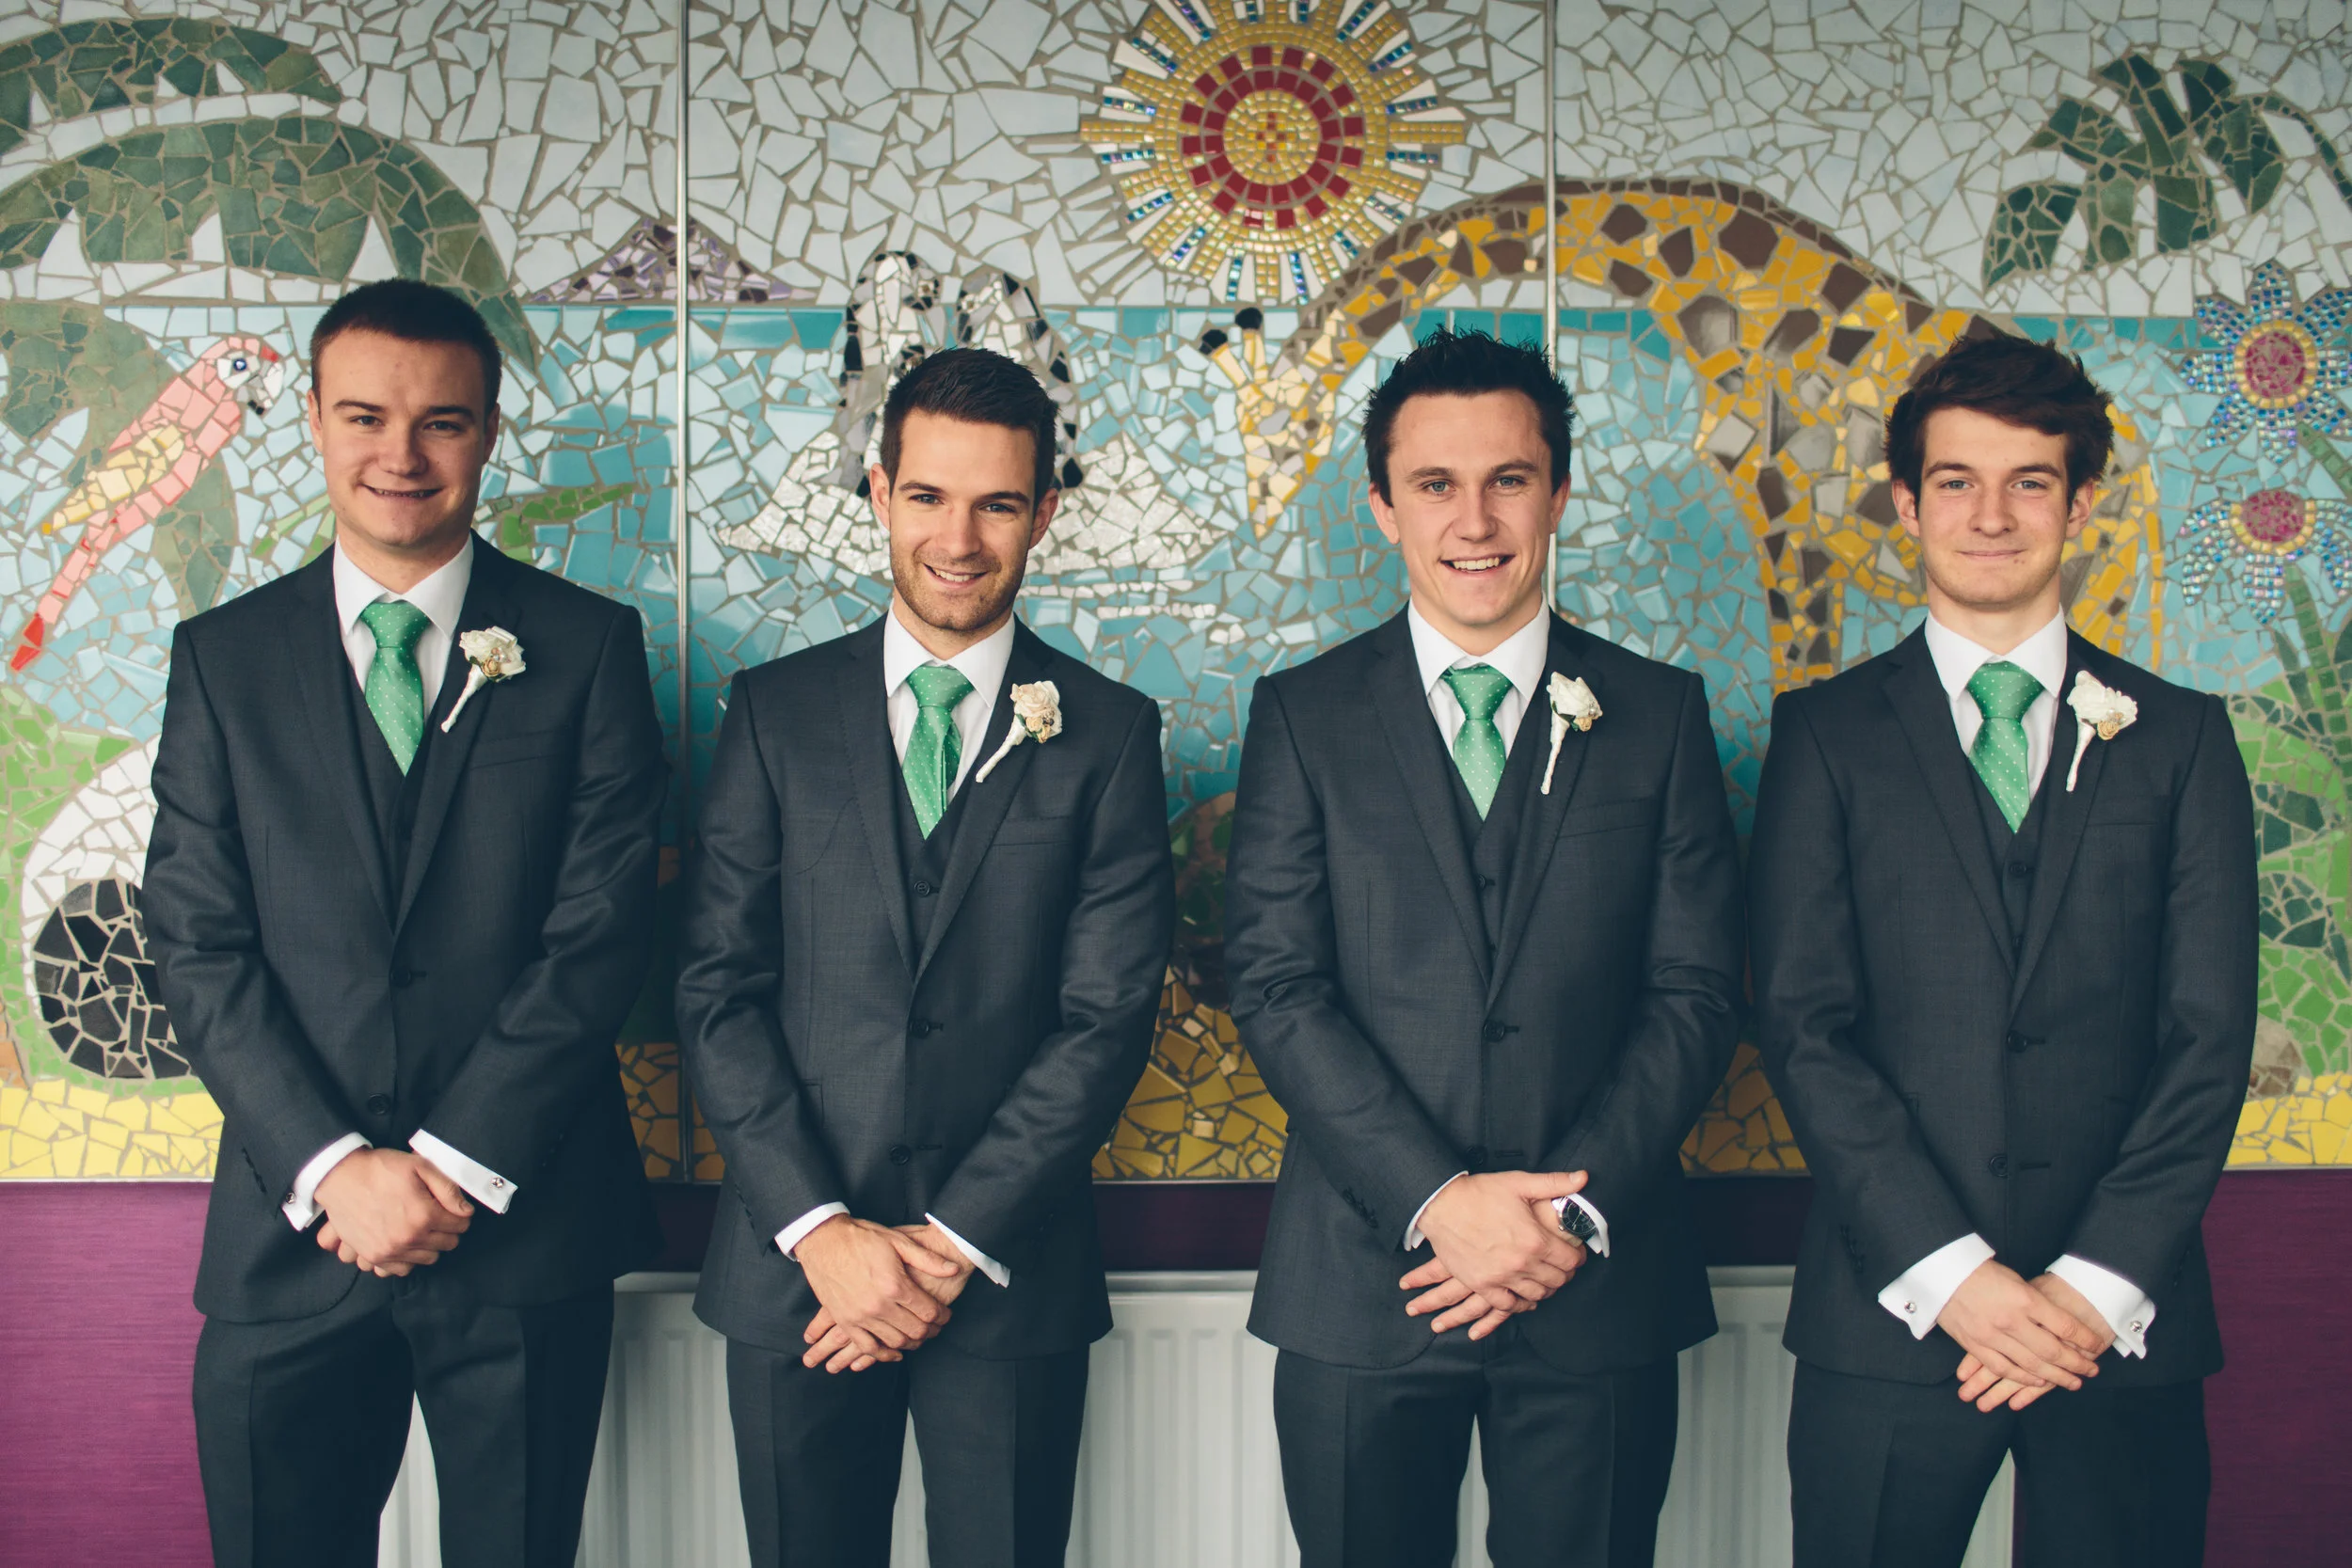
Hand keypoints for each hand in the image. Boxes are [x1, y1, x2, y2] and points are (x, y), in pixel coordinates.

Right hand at [313, 1149, 472, 1274]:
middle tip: (438, 1218)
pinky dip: (408, 1259)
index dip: (460, 1215)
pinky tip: (407, 1244)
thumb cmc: (381, 1169)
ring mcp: (390, 1250)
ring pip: (428, 1259)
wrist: (341, 1177)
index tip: (452, 1209)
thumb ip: (448, 1189)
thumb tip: (466, 1210)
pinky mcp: (374, 1256)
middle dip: (448, 1230)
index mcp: (424, 1215)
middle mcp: (408, 1238)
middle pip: (447, 1244)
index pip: (460, 1225)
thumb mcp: (420, 1167)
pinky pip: (402, 1269)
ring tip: (422, 1228)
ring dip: (430, 1245)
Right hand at [794, 1216, 963, 1369]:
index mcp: (895, 1285)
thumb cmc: (862, 1237)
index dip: (942, 1316)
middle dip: (931, 1331)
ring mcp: (860, 1316)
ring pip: (895, 1342)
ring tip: (919, 1336)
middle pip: (915, 1331)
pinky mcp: (845, 1321)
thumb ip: (927, 1259)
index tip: (946, 1314)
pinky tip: (895, 1352)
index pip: (929, 1312)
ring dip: (912, 1343)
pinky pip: (867, 1347)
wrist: (824, 1240)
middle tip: (937, 1327)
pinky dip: (884, 1354)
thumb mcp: (898, 1241)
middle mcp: (879, 1305)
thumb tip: (954, 1269)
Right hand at [1410, 1170, 1590, 1330]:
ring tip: (1546, 1281)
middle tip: (1562, 1267)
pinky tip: (1524, 1297)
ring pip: (1536, 1295)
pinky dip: (1520, 1304)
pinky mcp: (1483, 1285)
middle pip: (1557, 1280)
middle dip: (1564, 1274)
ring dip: (1546, 1289)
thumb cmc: (1479, 1193)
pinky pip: (1508, 1305)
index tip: (1576, 1254)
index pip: (1571, 1260)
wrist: (1441, 1205)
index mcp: (1535, 1240)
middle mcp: (1522, 1263)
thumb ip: (1554, 1183)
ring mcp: (1502, 1277)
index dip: (1578, 1257)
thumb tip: (1583, 1178)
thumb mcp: (1519, 1182)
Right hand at [1954, 1274, 2115, 1411]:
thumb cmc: (1981, 1271)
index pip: (2065, 1325)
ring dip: (2056, 1376)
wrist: (1941, 1272)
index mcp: (2024, 1298)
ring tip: (2073, 1382)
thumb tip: (2063, 1325)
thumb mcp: (2016, 1280)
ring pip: (2031, 1365)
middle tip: (2092, 1370)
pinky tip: (2039, 1382)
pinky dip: (2023, 1379)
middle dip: (2077, 1363)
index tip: (2098, 1346)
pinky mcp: (1975, 1344)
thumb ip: (2037, 1303)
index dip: (2086, 1339)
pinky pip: (2003, 1368)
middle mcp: (2011, 1320)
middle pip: (2052, 1350)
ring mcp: (1991, 1335)